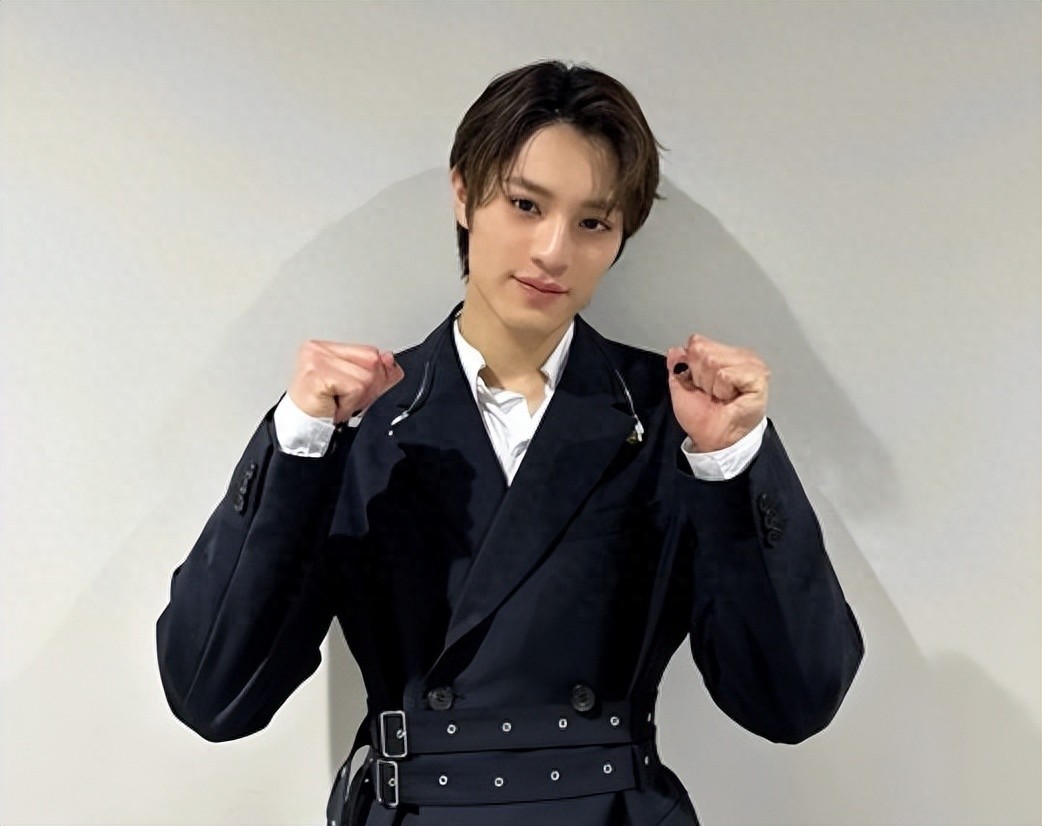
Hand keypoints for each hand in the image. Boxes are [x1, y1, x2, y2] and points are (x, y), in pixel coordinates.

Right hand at [288, 341, 403, 423]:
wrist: (303, 426)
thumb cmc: (324, 405)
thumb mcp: (358, 386)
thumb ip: (377, 373)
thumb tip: (391, 361)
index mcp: (326, 347)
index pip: (370, 351)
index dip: (374, 374)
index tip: (358, 389)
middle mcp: (319, 348)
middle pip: (371, 361)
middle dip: (366, 388)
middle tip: (344, 398)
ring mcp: (316, 359)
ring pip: (365, 377)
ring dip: (356, 398)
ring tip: (338, 402)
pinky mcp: (318, 374)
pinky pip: (355, 388)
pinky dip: (349, 403)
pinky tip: (334, 406)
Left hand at [666, 335, 768, 451]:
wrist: (714, 439)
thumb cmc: (703, 417)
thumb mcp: (681, 386)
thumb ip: (677, 365)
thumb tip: (675, 350)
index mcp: (723, 353)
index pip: (697, 342)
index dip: (691, 367)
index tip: (699, 385)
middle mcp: (739, 355)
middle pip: (703, 351)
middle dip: (701, 376)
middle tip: (711, 393)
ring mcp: (751, 364)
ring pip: (713, 361)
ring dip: (711, 385)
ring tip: (721, 397)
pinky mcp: (758, 377)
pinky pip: (725, 374)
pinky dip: (722, 389)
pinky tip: (730, 398)